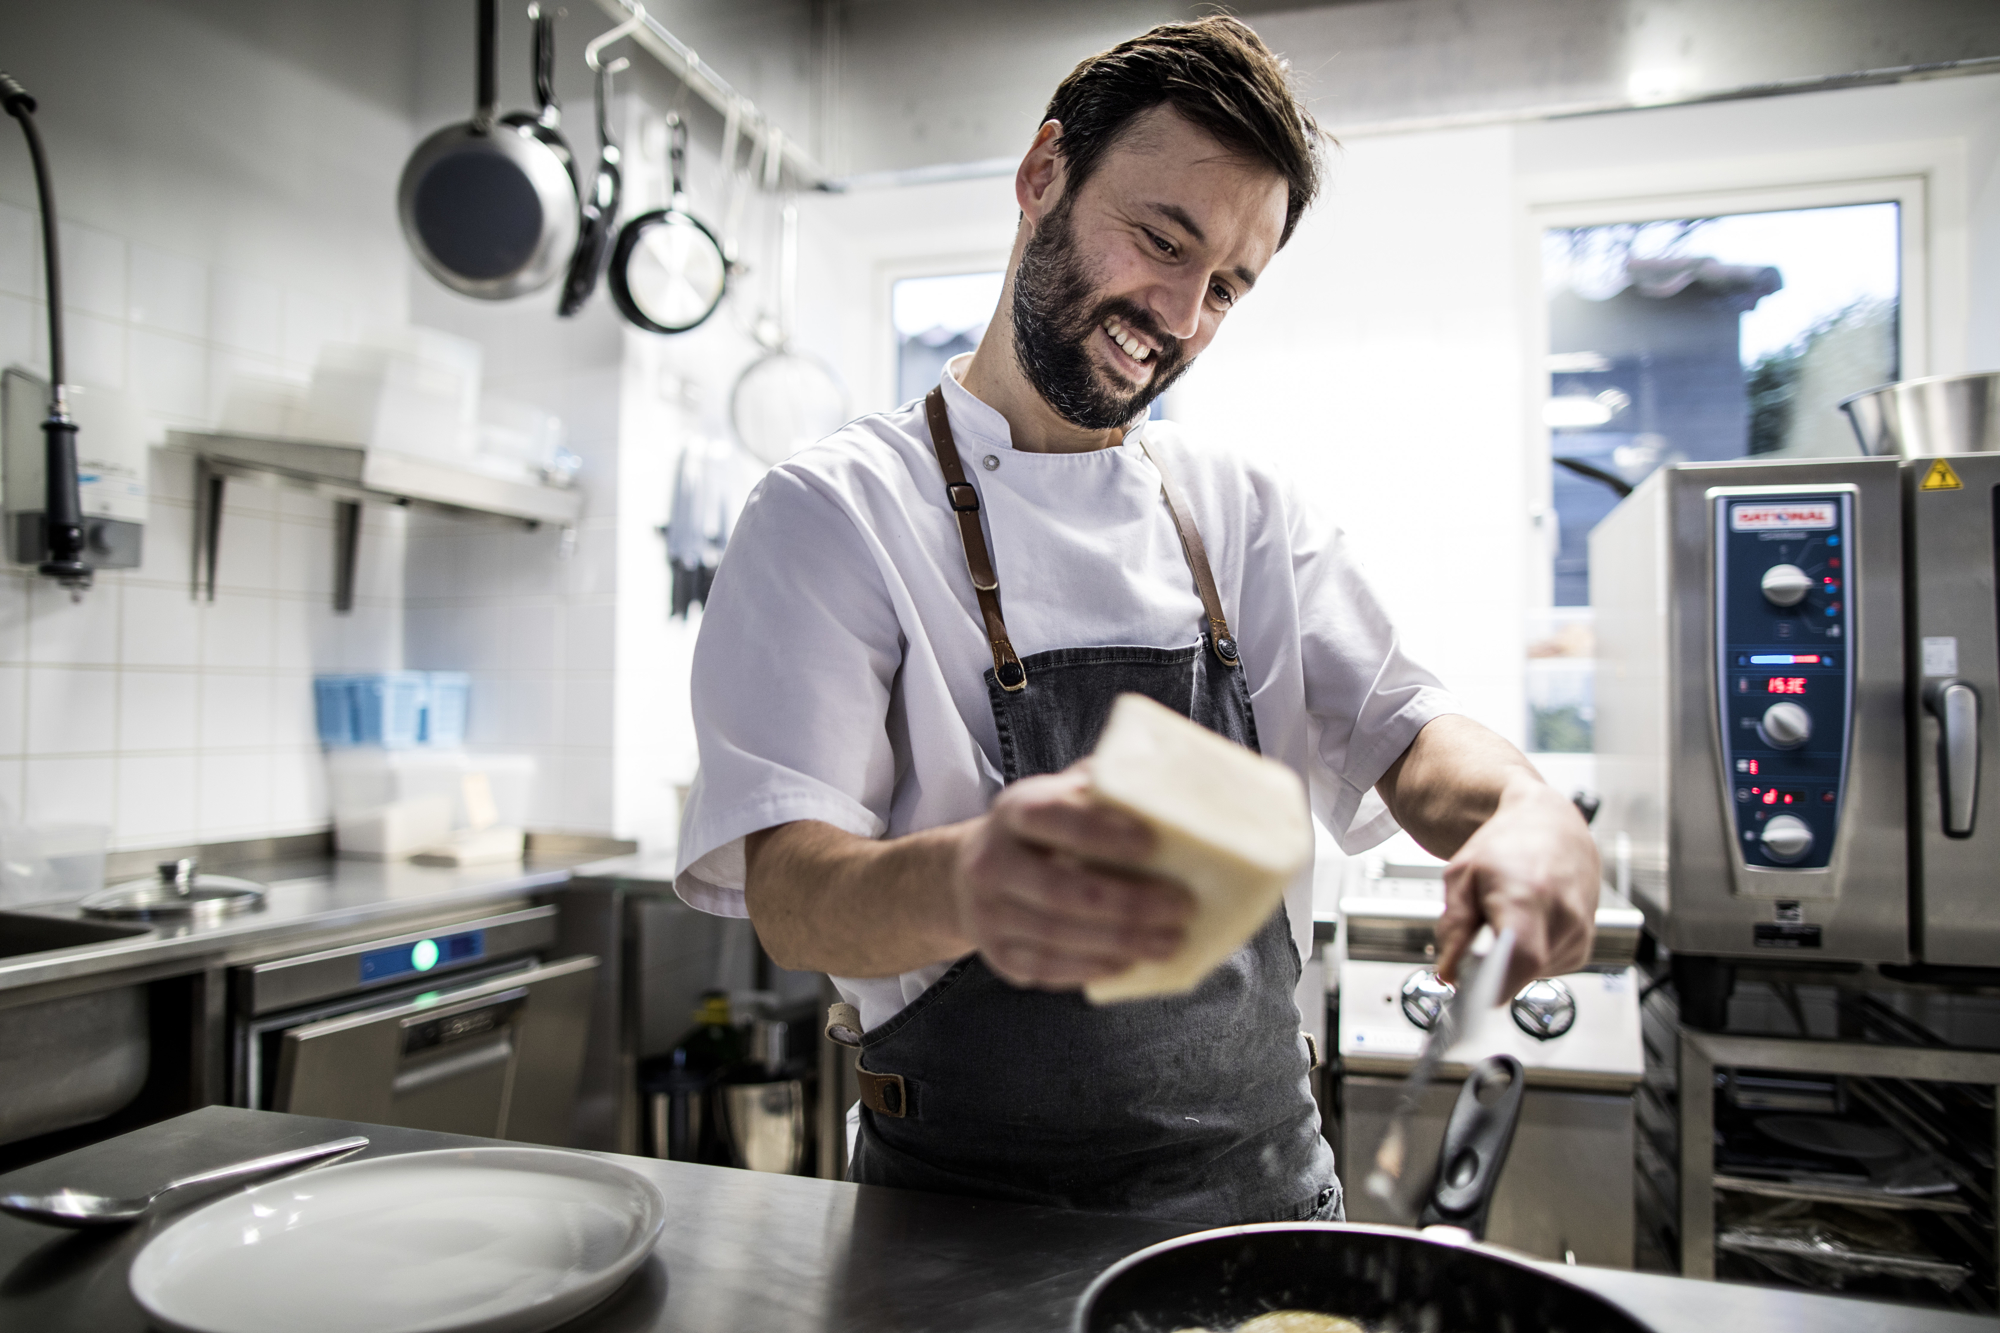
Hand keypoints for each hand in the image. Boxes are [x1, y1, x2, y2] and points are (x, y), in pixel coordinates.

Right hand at [951, 767, 1193, 988]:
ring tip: (1170, 940)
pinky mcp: (998, 954)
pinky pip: (1048, 967)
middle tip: (1182, 905)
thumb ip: (1099, 790)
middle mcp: (991, 862)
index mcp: (1013, 812)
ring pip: (1058, 935)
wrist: (968, 877)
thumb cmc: (1038, 833)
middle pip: (1061, 890)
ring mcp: (989, 913)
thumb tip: (1163, 782)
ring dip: (1121, 942)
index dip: (1101, 833)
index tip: (1152, 843)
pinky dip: (1093, 967)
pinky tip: (1131, 963)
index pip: (1052, 818)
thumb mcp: (1057, 797)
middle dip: (1128, 903)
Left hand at [1434, 773, 1598, 997]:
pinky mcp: (1583, 946)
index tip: (1468, 987)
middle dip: (1490, 969)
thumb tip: (1449, 972)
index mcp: (1530, 896)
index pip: (1520, 960)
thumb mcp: (1461, 875)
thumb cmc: (1508, 844)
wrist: (1552, 826)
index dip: (1492, 983)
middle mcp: (1563, 917)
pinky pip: (1545, 969)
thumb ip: (1452, 926)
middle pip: (1521, 973)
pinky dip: (1527, 955)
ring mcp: (1579, 934)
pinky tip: (1525, 925)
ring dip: (1509, 960)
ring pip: (1530, 975)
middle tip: (1476, 941)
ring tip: (1506, 920)